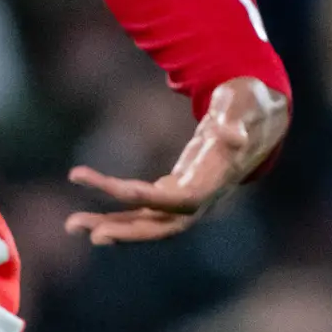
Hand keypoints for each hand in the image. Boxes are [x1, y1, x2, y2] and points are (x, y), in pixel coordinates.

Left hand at [66, 76, 289, 245]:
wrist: (260, 117)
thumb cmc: (249, 104)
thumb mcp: (244, 103)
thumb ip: (236, 119)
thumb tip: (233, 135)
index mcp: (216, 179)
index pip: (181, 200)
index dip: (149, 197)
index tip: (117, 190)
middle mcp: (203, 198)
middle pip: (160, 224)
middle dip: (123, 228)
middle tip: (80, 226)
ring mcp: (189, 199)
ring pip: (147, 223)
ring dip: (111, 225)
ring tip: (72, 224)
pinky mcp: (176, 193)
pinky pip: (144, 211)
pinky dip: (118, 214)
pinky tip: (89, 217)